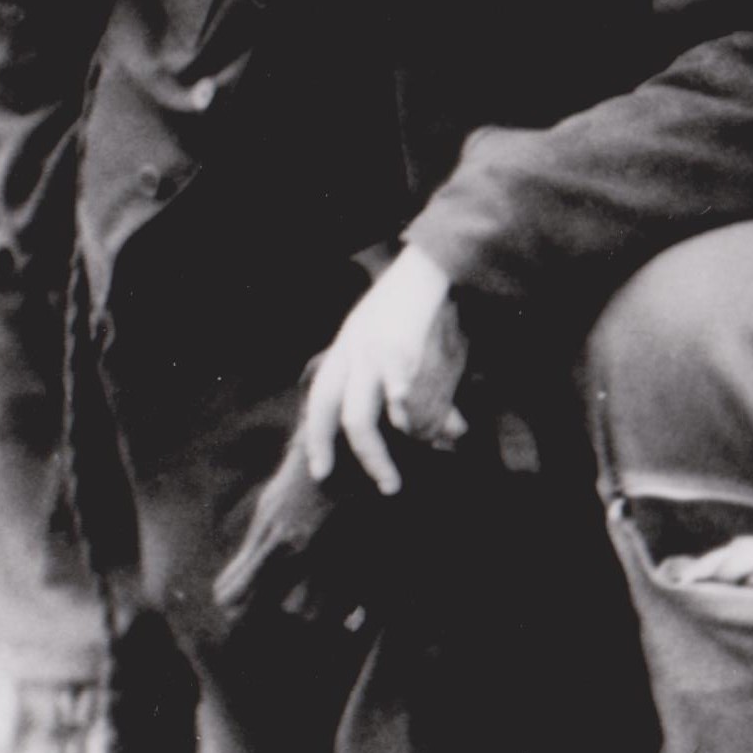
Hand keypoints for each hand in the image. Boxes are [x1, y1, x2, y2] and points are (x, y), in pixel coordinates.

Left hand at [295, 246, 466, 493]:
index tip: (320, 472)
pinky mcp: (409, 352)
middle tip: (386, 486)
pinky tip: (434, 433)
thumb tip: (428, 430)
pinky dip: (412, 419)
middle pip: (348, 419)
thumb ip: (395, 384)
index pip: (321, 402)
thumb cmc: (411, 306)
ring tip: (408, 469)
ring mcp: (380, 355)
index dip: (318, 440)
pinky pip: (402, 395)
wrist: (430, 267)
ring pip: (370, 417)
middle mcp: (356, 355)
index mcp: (345, 350)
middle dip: (365, 458)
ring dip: (385, 452)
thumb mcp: (386, 340)